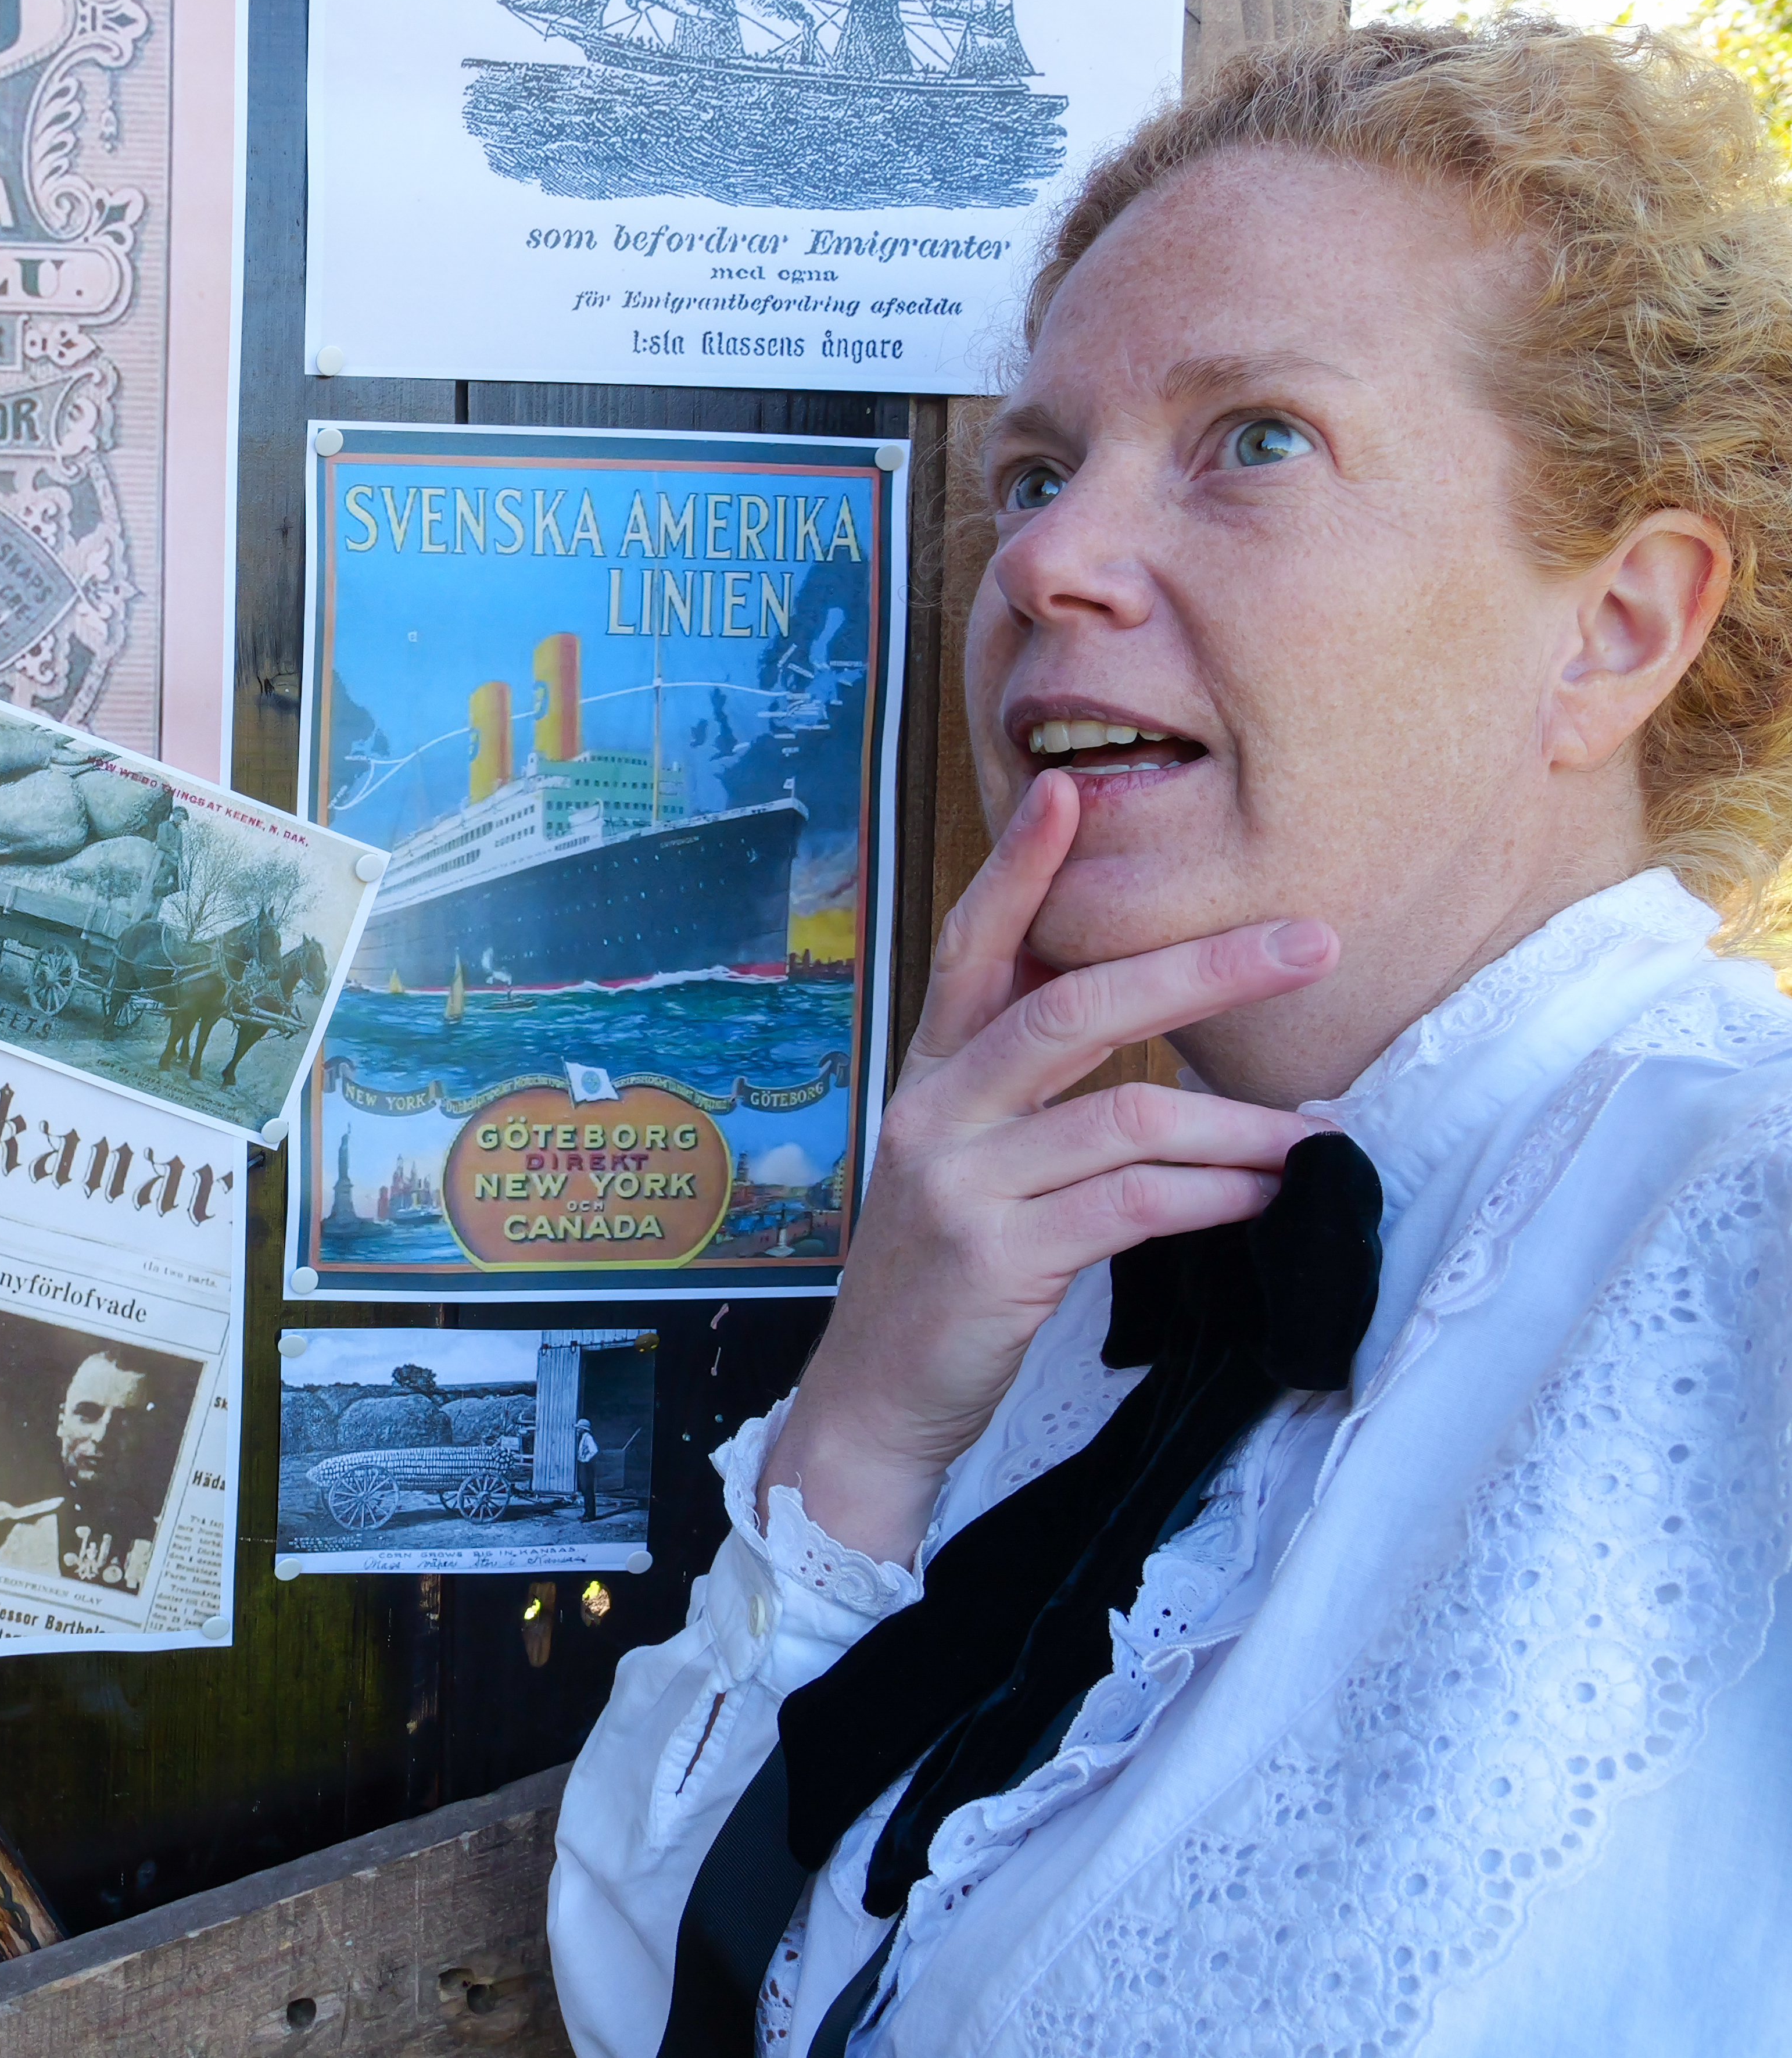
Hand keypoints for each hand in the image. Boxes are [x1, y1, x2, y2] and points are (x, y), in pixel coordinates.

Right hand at [761, 770, 1338, 1564]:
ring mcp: (960, 1183)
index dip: (1017, 866)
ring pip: (1123, 1113)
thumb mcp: (969, 1162)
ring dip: (1240, 1121)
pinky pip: (1130, 1204)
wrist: (873, 1403)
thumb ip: (1031, 1090)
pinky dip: (1213, 1194)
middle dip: (1199, 968)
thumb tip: (1147, 1014)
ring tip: (1317, 1133)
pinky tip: (1264, 1199)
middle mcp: (936, 1111)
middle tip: (1308, 943)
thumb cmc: (943, 1276)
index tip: (1065, 788)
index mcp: (931, 1075)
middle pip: (1069, 1004)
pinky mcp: (995, 1257)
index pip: (972, 946)